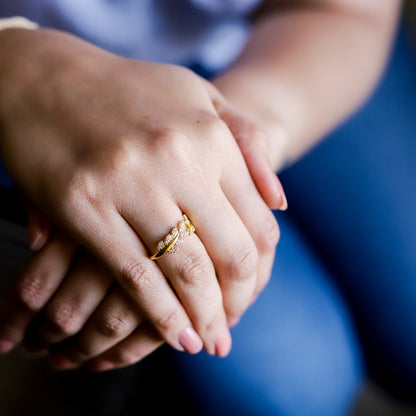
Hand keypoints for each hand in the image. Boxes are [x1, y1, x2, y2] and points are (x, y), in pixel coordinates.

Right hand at [0, 28, 282, 356]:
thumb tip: (280, 203)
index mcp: (209, 136)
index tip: (251, 291)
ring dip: (203, 316)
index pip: (257, 220)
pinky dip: (160, 314)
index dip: (260, 265)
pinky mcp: (84, 206)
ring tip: (210, 342)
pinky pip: (134, 274)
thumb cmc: (130, 91)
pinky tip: (176, 336)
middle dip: (237, 299)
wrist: (46, 78)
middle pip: (229, 251)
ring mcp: (128, 183)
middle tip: (233, 326)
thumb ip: (247, 144)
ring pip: (185, 270)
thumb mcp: (200, 96)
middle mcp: (176, 159)